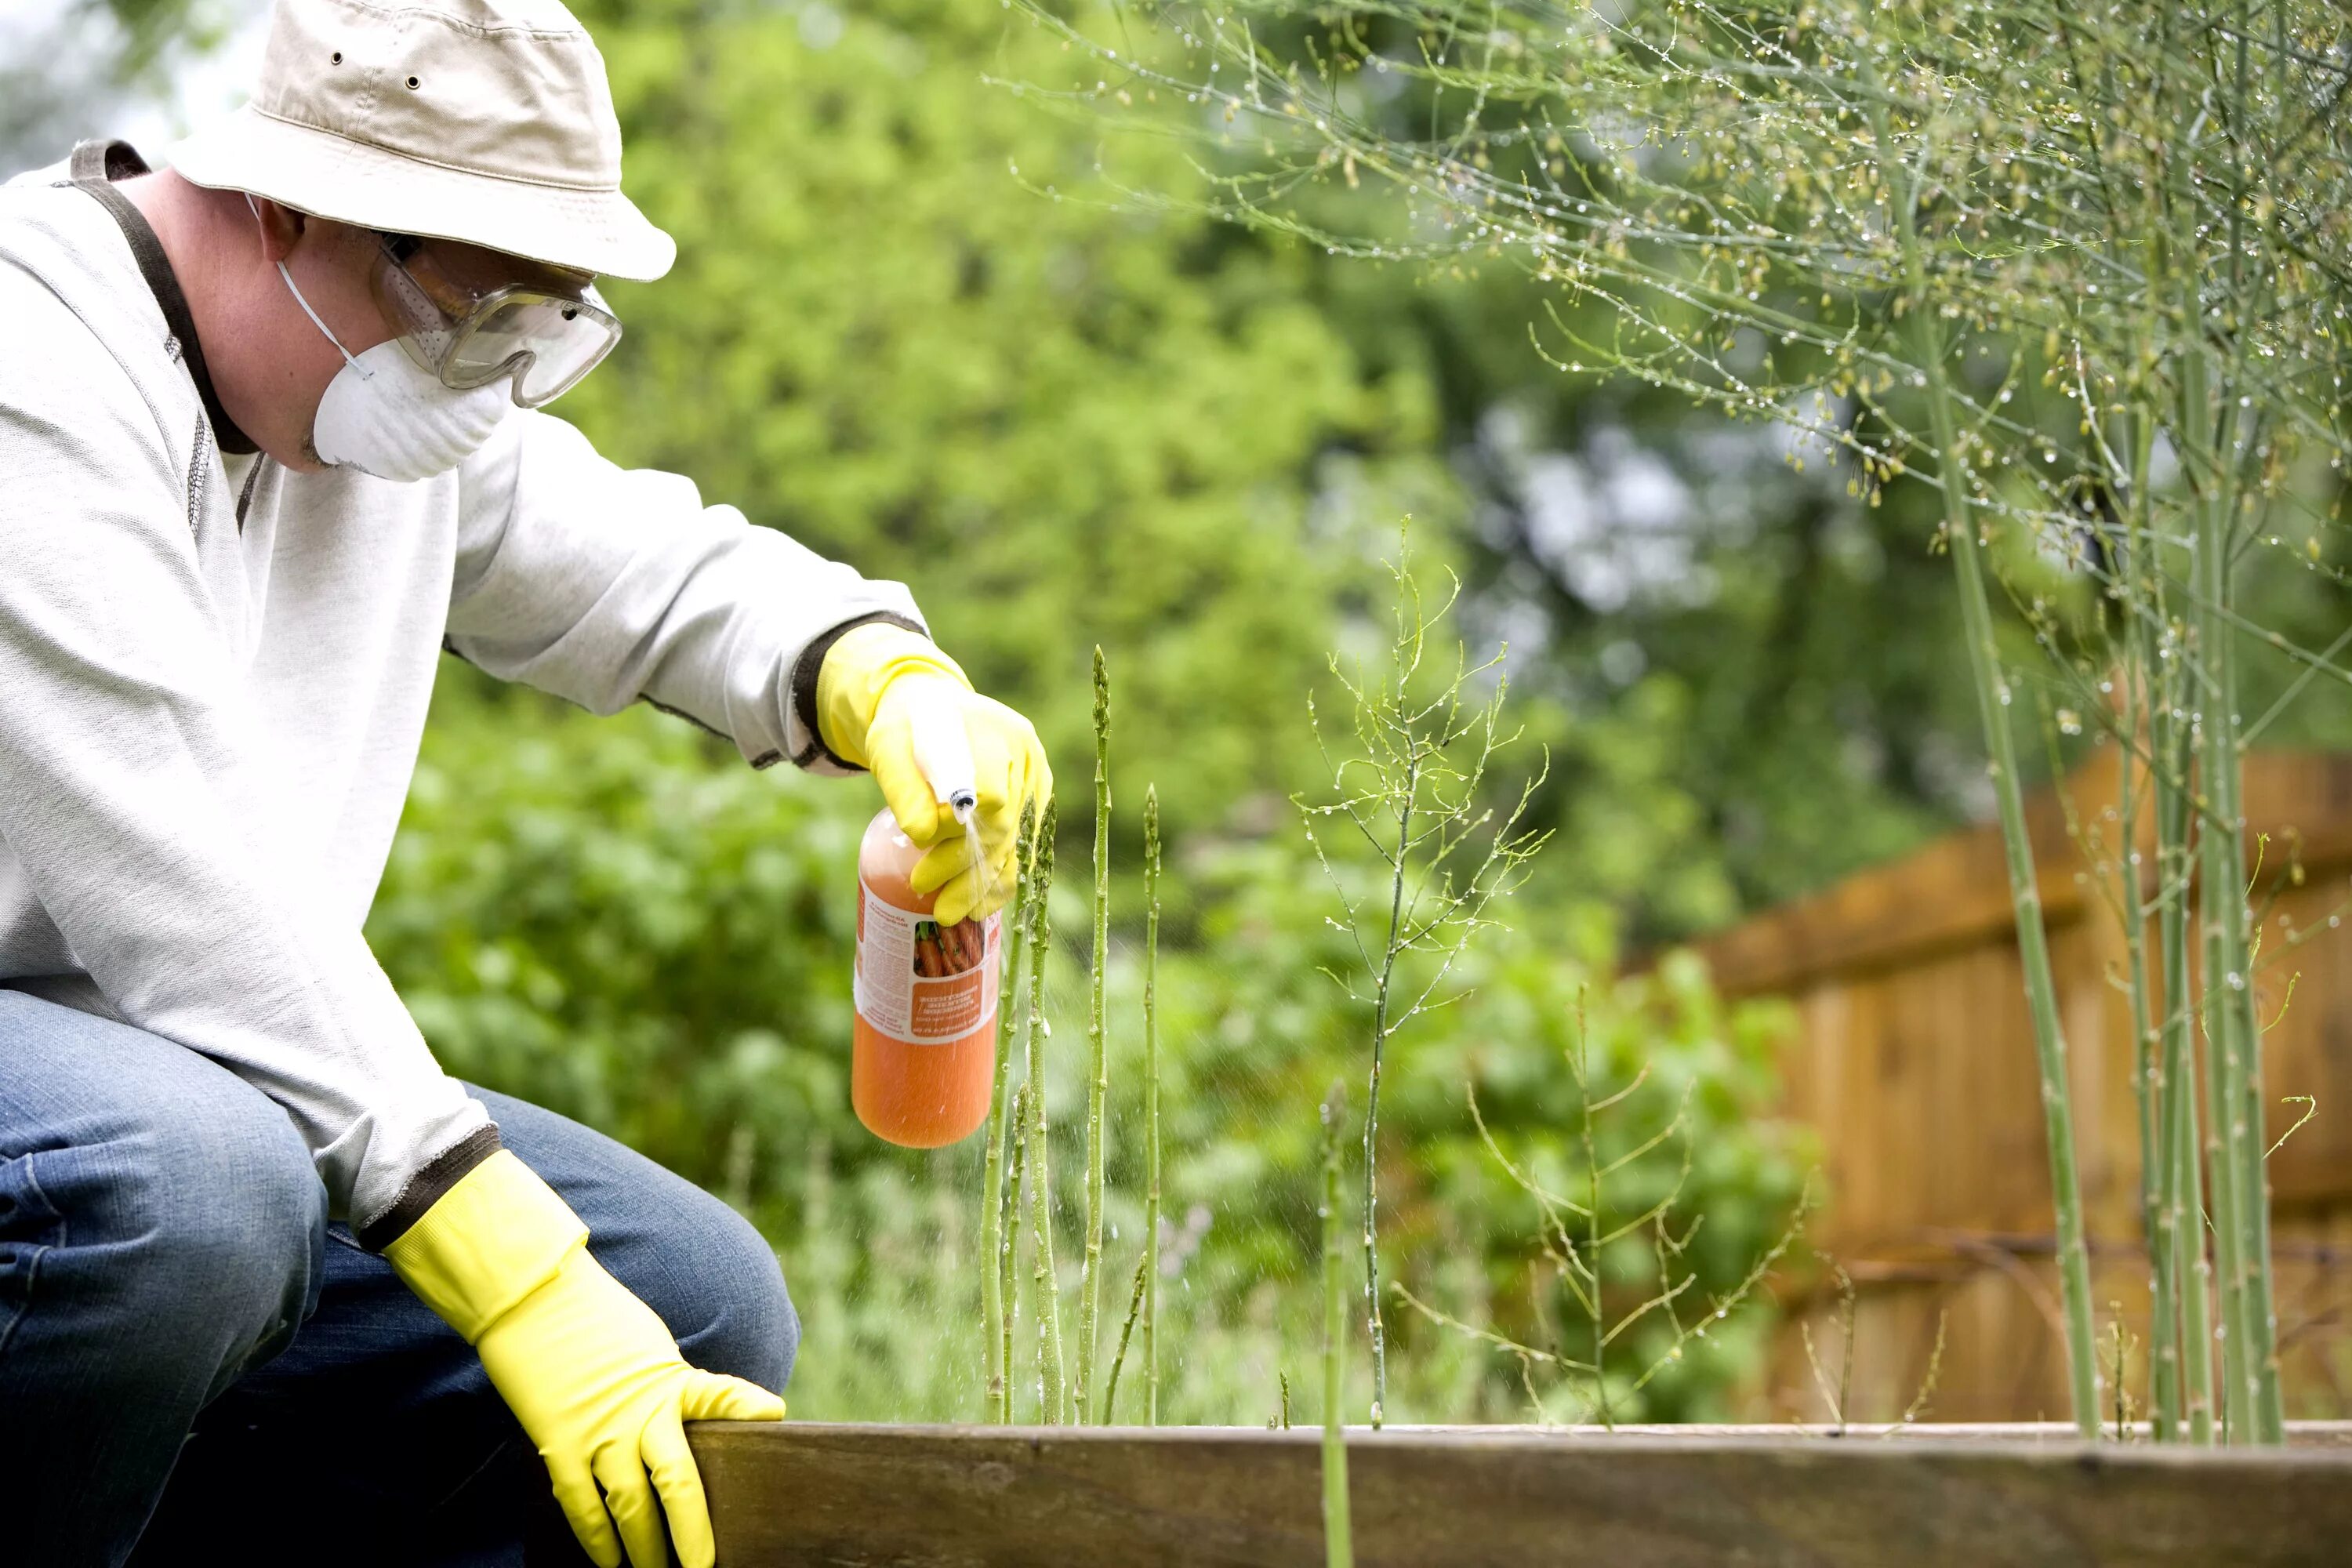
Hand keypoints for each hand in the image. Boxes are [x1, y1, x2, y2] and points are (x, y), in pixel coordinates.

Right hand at [385, 1151, 784, 1567]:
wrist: (534, 1300)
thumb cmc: (599, 1324)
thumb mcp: (652, 1349)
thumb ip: (674, 1390)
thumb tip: (686, 1424)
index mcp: (670, 1379)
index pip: (717, 1396)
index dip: (746, 1407)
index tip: (773, 1417)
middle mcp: (639, 1412)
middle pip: (676, 1483)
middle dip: (692, 1533)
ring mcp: (598, 1433)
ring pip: (629, 1509)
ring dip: (644, 1550)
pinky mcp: (560, 1446)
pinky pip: (582, 1506)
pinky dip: (596, 1539)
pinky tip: (608, 1561)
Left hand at [817, 623, 1052, 923]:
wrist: (934, 710)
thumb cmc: (908, 726)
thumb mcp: (891, 745)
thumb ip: (904, 785)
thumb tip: (920, 836)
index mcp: (996, 734)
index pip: (990, 791)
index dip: (959, 826)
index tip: (921, 843)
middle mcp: (1026, 759)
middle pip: (1002, 824)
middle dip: (962, 863)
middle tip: (921, 886)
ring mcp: (1035, 782)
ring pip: (1014, 843)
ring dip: (980, 883)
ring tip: (947, 913)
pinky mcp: (1034, 804)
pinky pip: (1021, 849)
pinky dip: (999, 881)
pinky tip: (978, 908)